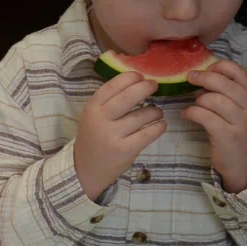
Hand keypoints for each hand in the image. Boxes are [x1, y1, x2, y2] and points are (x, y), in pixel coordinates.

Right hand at [74, 72, 165, 200]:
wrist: (85, 169)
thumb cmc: (93, 138)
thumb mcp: (92, 116)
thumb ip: (109, 100)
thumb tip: (137, 81)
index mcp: (92, 108)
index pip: (113, 85)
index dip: (131, 77)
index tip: (141, 76)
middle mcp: (101, 119)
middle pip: (129, 97)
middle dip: (146, 87)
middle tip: (155, 86)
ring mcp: (113, 135)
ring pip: (142, 115)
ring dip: (155, 111)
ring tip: (157, 113)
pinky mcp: (125, 150)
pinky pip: (148, 133)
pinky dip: (158, 127)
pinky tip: (160, 125)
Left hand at [182, 60, 246, 193]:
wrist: (245, 166)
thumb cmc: (237, 134)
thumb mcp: (241, 112)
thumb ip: (229, 95)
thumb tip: (203, 78)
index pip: (241, 73)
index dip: (222, 67)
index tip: (208, 68)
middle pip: (225, 84)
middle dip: (204, 78)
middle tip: (191, 78)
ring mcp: (241, 123)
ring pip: (214, 100)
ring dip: (199, 99)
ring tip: (194, 104)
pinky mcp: (227, 137)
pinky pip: (206, 117)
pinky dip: (192, 112)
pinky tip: (187, 114)